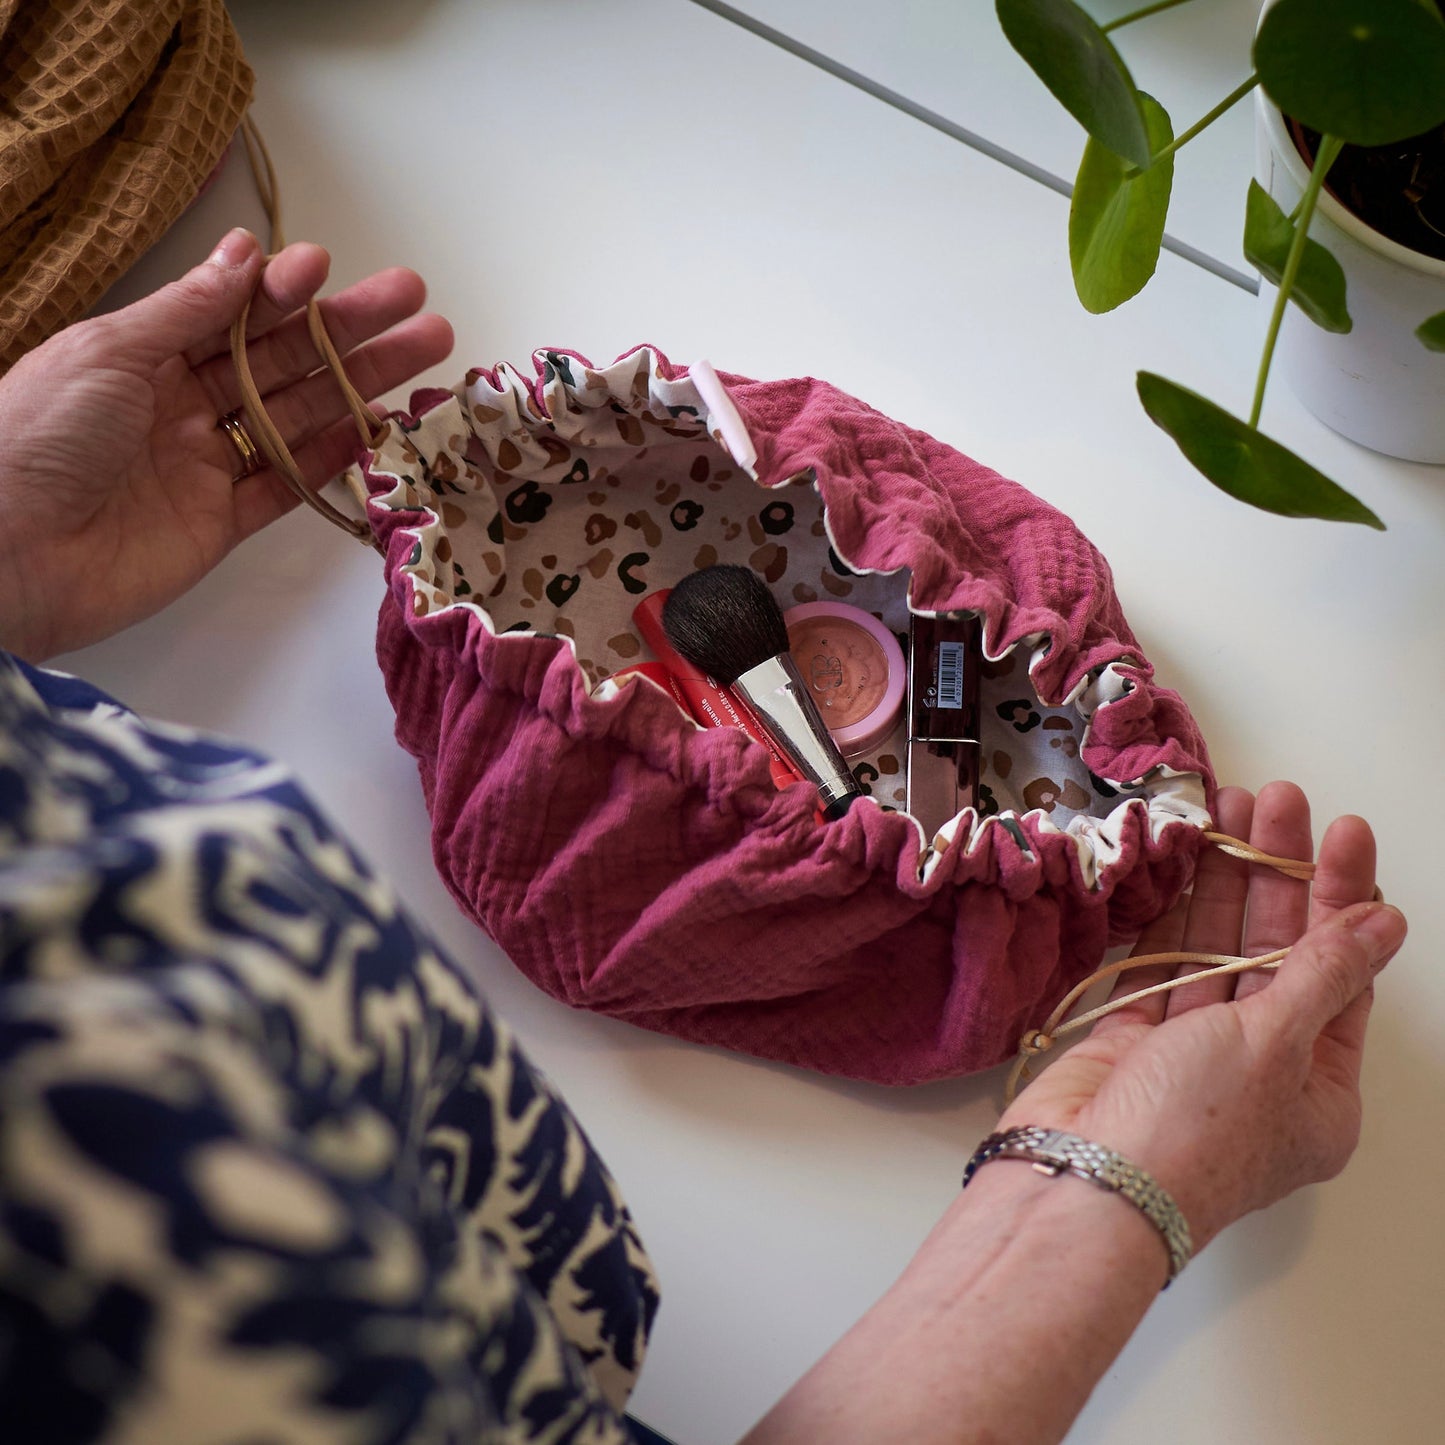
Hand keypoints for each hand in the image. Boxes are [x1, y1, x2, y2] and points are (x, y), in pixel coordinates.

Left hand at [0, 228, 452, 661]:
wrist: (6, 552)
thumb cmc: (38, 434)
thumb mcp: (108, 352)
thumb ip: (187, 309)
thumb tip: (246, 254)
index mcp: (143, 356)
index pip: (232, 316)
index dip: (283, 293)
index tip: (328, 270)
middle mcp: (179, 406)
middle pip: (281, 362)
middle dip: (348, 332)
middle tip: (415, 303)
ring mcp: (204, 466)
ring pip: (298, 418)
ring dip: (359, 386)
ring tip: (425, 353)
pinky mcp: (220, 524)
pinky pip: (287, 486)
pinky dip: (332, 459)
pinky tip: (379, 427)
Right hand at [1000, 781, 1405, 1252]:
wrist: (1084, 1180)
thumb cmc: (1194, 1130)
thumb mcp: (1277, 1045)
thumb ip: (1324, 972)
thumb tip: (1383, 924)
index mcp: (1318, 1093)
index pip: (1341, 975)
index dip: (1342, 899)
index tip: (1342, 833)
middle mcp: (1259, 1071)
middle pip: (1278, 954)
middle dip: (1279, 874)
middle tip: (1277, 802)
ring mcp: (1191, 1053)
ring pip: (1216, 950)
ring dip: (1225, 881)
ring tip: (1229, 809)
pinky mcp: (1133, 1038)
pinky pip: (1160, 962)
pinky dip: (1171, 912)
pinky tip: (1182, 862)